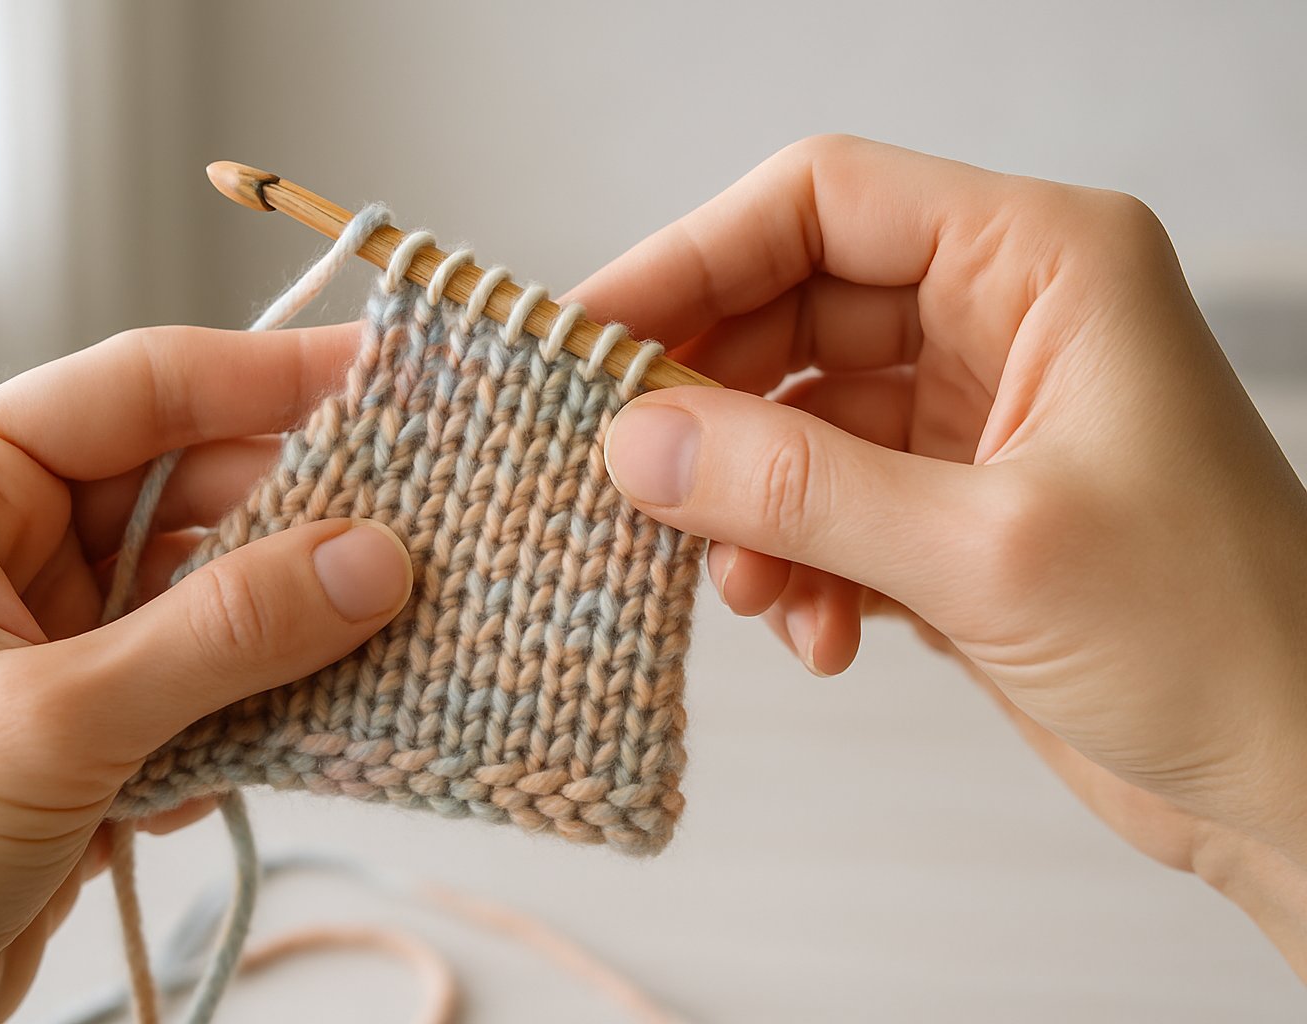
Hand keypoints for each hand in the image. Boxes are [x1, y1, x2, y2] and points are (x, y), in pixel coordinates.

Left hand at [0, 324, 412, 1021]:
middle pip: (199, 487)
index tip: (394, 376)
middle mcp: (12, 543)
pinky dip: (270, 701)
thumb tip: (373, 560)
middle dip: (308, 515)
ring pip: (219, 588)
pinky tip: (312, 732)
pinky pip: (217, 676)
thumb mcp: (47, 725)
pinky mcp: (100, 720)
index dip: (274, 375)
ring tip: (395, 632)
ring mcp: (63, 635)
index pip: (144, 392)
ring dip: (299, 621)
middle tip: (426, 532)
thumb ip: (221, 637)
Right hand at [576, 135, 1306, 972]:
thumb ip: (796, 488)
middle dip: (713, 409)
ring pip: (795, 419)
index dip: (692, 257)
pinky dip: (798, 566)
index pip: (822, 201)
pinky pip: (824, 503)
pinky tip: (822, 636)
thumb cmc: (1216, 640)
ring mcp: (974, 415)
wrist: (1298, 783)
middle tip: (637, 484)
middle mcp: (1004, 318)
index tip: (591, 340)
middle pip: (791, 309)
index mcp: (1042, 263)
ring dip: (753, 510)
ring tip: (756, 593)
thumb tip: (632, 441)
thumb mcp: (985, 551)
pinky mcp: (952, 506)